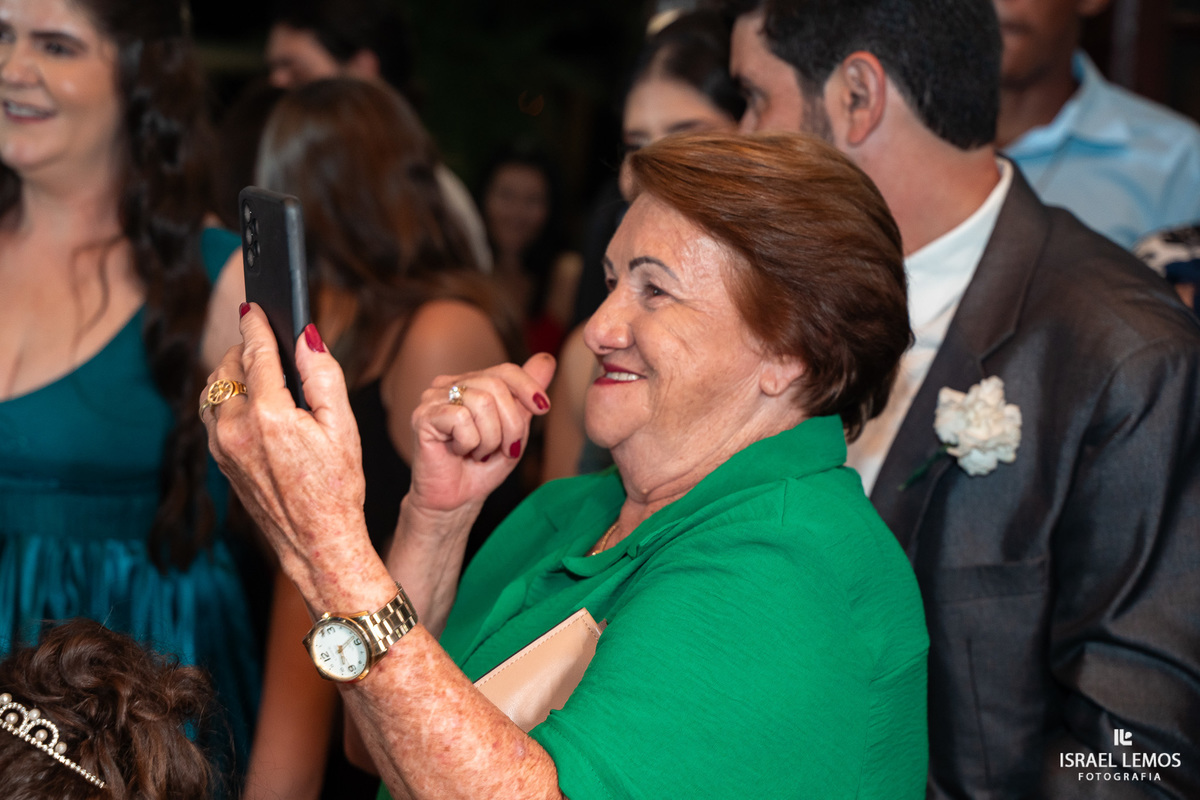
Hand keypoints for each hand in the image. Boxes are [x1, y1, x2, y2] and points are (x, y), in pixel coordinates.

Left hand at [203, 306, 380, 602]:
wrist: (318, 543)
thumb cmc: (338, 487)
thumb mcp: (344, 428)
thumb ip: (324, 375)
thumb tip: (306, 335)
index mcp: (270, 416)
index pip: (256, 353)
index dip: (257, 324)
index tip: (254, 305)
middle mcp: (236, 429)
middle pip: (228, 367)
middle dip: (246, 348)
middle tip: (268, 338)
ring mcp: (221, 447)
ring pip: (214, 390)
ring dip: (232, 372)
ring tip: (258, 366)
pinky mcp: (218, 461)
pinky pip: (212, 414)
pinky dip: (226, 398)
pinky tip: (250, 399)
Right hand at [408, 354, 555, 514]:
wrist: (457, 499)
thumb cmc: (483, 466)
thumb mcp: (515, 429)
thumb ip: (526, 395)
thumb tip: (547, 359)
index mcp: (471, 383)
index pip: (505, 371)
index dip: (528, 387)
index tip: (543, 409)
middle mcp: (449, 384)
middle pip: (496, 386)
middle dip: (511, 424)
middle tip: (504, 449)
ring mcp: (433, 398)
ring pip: (481, 403)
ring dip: (490, 438)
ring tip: (478, 453)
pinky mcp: (422, 416)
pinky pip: (461, 419)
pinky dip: (469, 443)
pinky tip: (458, 452)